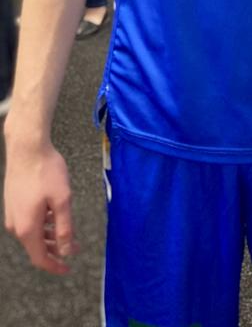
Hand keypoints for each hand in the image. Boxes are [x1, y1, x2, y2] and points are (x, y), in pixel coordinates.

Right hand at [3, 138, 78, 273]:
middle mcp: (16, 225)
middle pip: (36, 247)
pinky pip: (28, 222)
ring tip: (67, 231)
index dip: (54, 266)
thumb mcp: (62, 200)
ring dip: (49, 236)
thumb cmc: (46, 171)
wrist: (26, 147)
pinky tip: (53, 215)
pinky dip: (42, 224)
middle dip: (55, 249)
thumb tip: (65, 251)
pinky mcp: (12, 203)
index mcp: (28, 228)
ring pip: (32, 233)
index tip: (68, 268)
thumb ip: (64, 228)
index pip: (40, 258)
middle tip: (74, 246)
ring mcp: (12, 214)